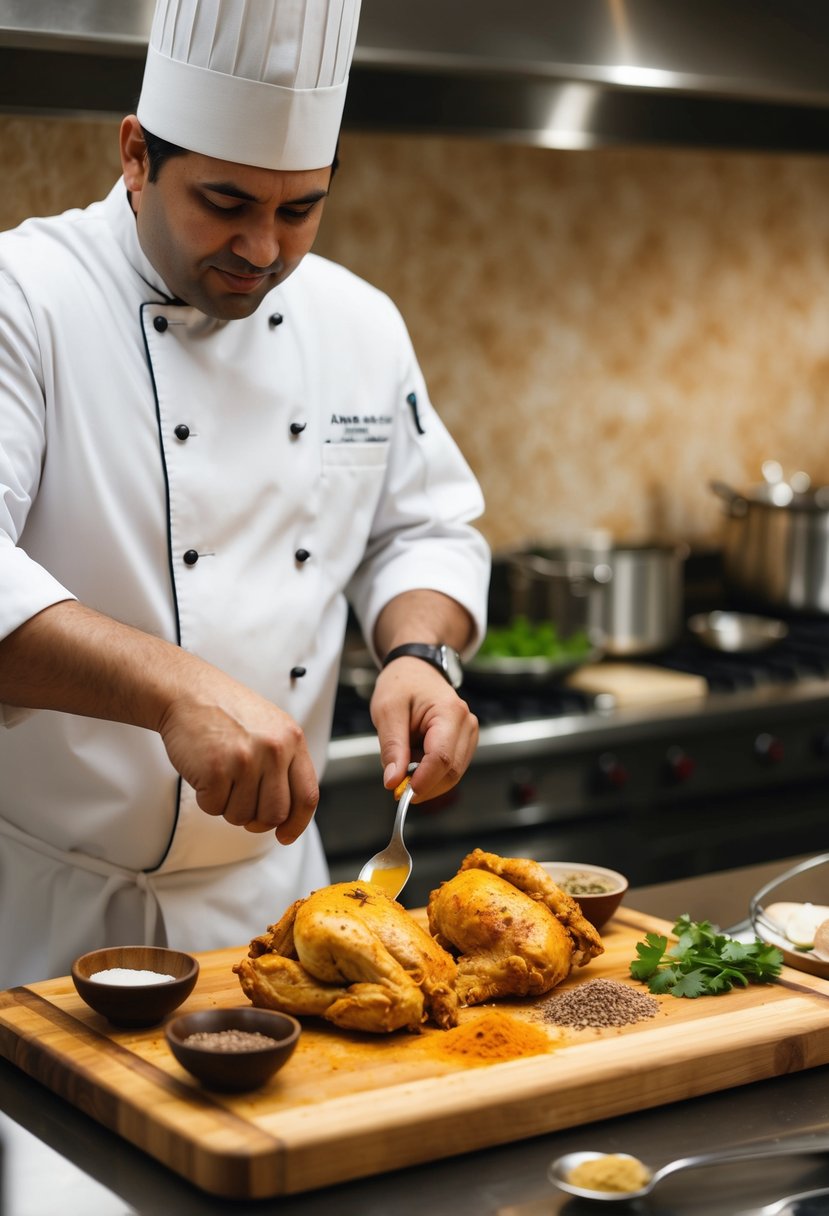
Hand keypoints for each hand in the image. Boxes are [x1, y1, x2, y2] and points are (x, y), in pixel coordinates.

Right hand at [157, 675, 318, 844]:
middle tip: (239, 802)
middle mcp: (274, 750)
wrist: (188, 692)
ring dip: (227, 806)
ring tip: (221, 776)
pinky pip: (214, 808)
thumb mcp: (271, 728)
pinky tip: (205, 773)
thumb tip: (289, 811)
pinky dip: (206, 798)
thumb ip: (285, 762)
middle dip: (255, 818)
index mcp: (292, 740)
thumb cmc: (226, 711)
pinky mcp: (216, 769)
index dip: (297, 823)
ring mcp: (246, 760)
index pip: (306, 796)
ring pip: (242, 816)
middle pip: (274, 814)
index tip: (285, 835)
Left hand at [369, 657, 478, 800]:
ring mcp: (469, 733)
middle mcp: (467, 723)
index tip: (402, 793)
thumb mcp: (387, 711)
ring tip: (404, 763)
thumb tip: (393, 781)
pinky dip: (431, 773)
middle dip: (425, 785)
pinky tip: (415, 761)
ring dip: (428, 779)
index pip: (442, 758)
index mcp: (449, 712)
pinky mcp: (465, 742)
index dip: (423, 781)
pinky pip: (451, 768)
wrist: (415, 669)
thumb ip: (391, 747)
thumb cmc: (402, 684)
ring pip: (453, 774)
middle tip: (396, 787)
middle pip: (452, 771)